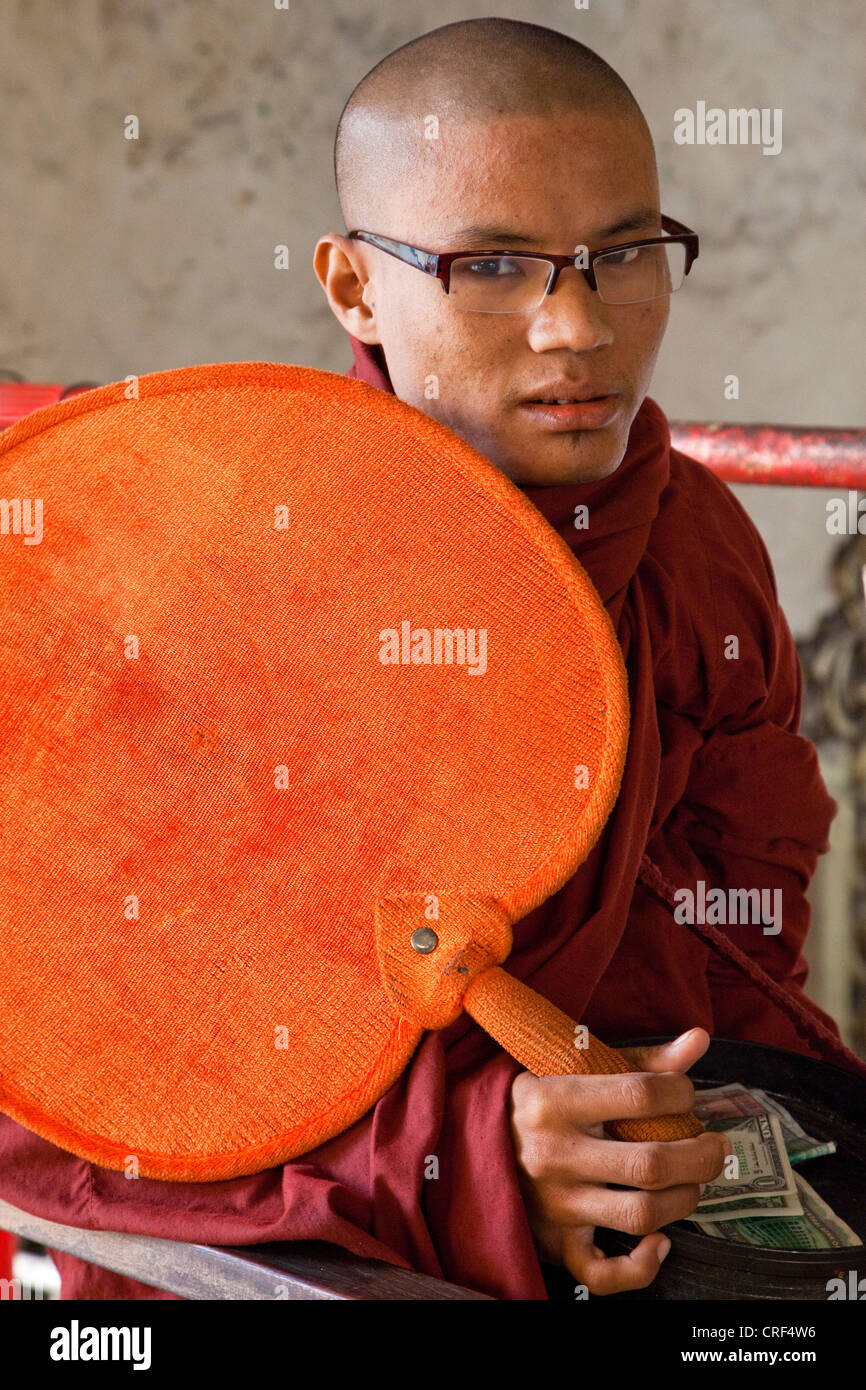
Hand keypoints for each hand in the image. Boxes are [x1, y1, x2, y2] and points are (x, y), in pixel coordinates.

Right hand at [507, 1027, 730, 1295]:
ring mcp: (554, 1203)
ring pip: (639, 1214)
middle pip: (650, 1163)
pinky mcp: (554, 1242)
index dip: (680, 1093)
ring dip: (684, 1200)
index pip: (639, 1094)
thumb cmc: (542, 1098)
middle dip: (700, 1155)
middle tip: (715, 1147)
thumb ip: (642, 1060)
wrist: (475, 1138)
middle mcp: (554, 1154)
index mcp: (555, 1100)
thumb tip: (699, 1040)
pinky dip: (640, 1268)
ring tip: (693, 1182)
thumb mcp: (578, 1069)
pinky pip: (602, 1274)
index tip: (687, 1095)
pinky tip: (661, 1243)